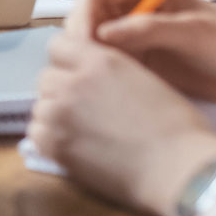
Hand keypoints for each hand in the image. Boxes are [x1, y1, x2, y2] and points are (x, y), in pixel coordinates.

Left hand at [29, 31, 215, 215]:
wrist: (179, 170)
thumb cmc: (178, 128)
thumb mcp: (145, 80)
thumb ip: (109, 73)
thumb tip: (92, 77)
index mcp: (99, 61)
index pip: (58, 46)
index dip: (68, 61)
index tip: (79, 75)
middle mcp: (73, 82)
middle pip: (46, 78)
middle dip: (61, 90)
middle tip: (85, 110)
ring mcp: (60, 113)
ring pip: (40, 106)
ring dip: (56, 115)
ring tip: (83, 132)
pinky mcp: (54, 144)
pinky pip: (36, 134)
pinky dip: (50, 139)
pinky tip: (74, 147)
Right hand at [69, 0, 215, 102]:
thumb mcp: (192, 33)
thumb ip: (147, 29)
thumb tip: (101, 34)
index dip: (82, 16)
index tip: (83, 45)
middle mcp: (128, 5)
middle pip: (85, 17)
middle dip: (80, 40)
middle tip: (85, 69)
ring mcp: (129, 33)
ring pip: (90, 41)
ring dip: (88, 58)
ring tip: (96, 81)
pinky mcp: (133, 58)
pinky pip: (104, 62)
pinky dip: (100, 73)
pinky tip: (106, 88)